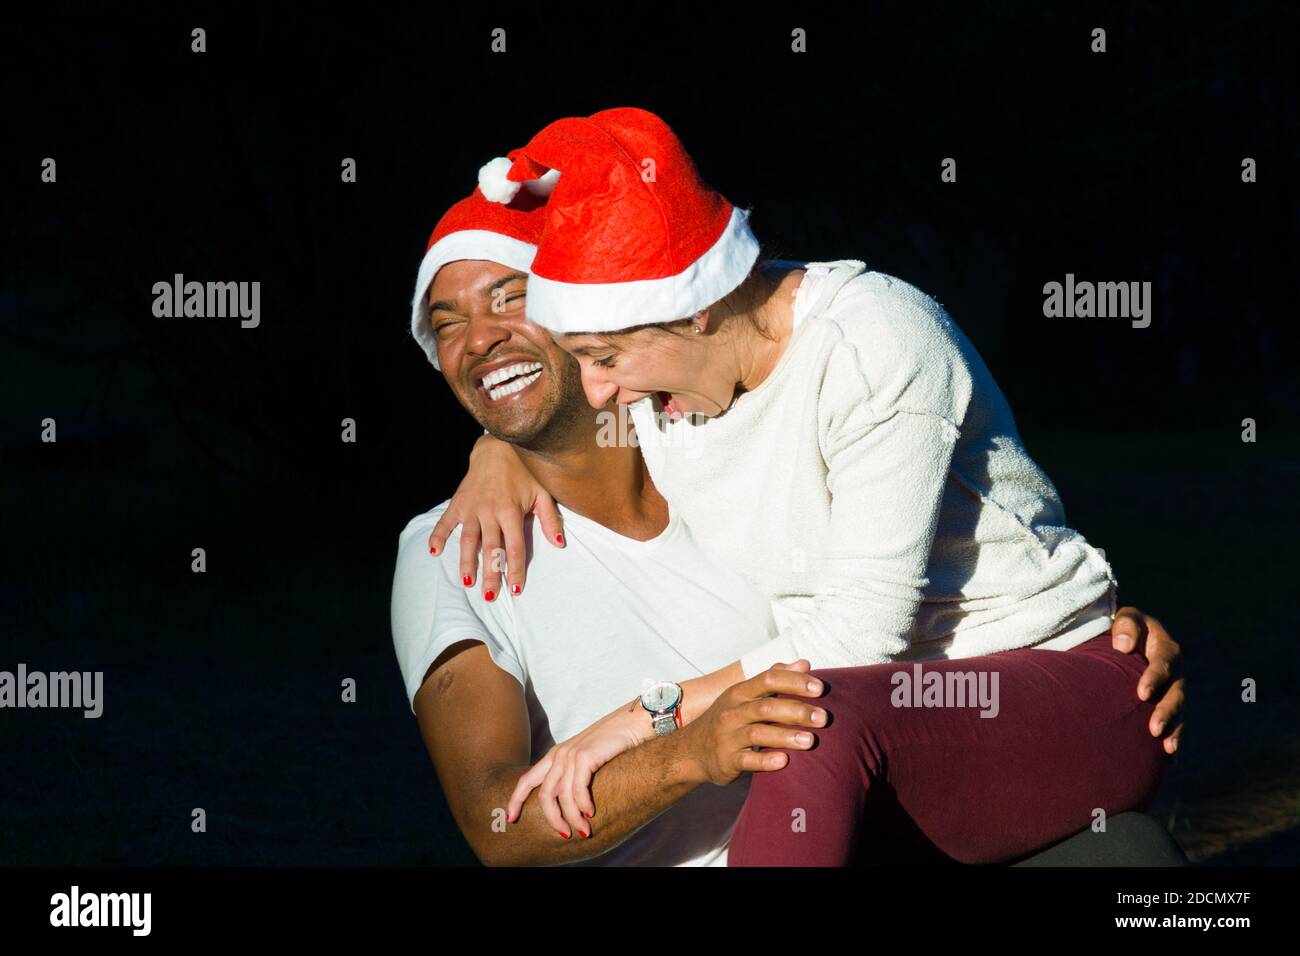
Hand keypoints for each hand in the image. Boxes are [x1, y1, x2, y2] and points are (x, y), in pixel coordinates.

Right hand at [427, 434, 565, 600]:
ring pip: (467, 540)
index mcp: (511, 511)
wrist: (497, 448)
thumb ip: (550, 519)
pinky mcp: (458, 503)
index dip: (515, 569)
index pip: (514, 547)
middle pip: (490, 548)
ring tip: (467, 583)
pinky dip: (437, 536)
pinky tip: (433, 552)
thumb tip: (560, 544)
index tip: (515, 589)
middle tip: (489, 596)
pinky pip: (445, 522)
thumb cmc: (524, 472)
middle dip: (489, 574)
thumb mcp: (542, 492)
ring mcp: (472, 508)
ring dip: (466, 562)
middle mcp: (489, 511)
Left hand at [503, 699, 645, 839]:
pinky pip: (578, 789)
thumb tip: (570, 805)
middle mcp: (559, 754)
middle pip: (544, 794)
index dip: (515, 801)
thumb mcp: (588, 759)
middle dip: (553, 819)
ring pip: (562, 796)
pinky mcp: (585, 756)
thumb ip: (575, 776)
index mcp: (556, 755)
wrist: (636, 722)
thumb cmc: (616, 744)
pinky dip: (583, 805)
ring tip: (584, 830)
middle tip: (565, 834)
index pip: (526, 780)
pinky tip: (592, 812)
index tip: (511, 819)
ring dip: (573, 818)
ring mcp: (571, 754)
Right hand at [684, 661, 827, 786]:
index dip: (794, 682)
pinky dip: (766, 761)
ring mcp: (728, 737)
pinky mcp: (727, 761)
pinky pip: (747, 761)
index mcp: (740, 692)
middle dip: (797, 711)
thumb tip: (804, 664)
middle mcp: (733, 712)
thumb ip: (775, 679)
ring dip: (786, 736)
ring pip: (758, 734)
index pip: (768, 679)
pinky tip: (785, 761)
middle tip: (823, 718)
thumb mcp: (745, 695)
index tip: (820, 688)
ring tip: (810, 740)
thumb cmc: (728, 719)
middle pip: (766, 707)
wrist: (691, 751)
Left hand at [1110, 606, 1184, 754]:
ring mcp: (1174, 692)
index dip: (1155, 678)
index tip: (1141, 693)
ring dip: (1175, 730)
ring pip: (1179, 713)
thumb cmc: (1125, 629)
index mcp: (1167, 650)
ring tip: (1167, 748)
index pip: (1164, 664)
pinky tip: (1170, 760)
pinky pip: (1175, 725)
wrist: (1126, 642)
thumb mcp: (1126, 618)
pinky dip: (1174, 740)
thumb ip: (1126, 625)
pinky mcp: (1168, 706)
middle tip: (1154, 729)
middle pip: (1176, 694)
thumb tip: (1123, 646)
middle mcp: (1176, 674)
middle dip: (1167, 712)